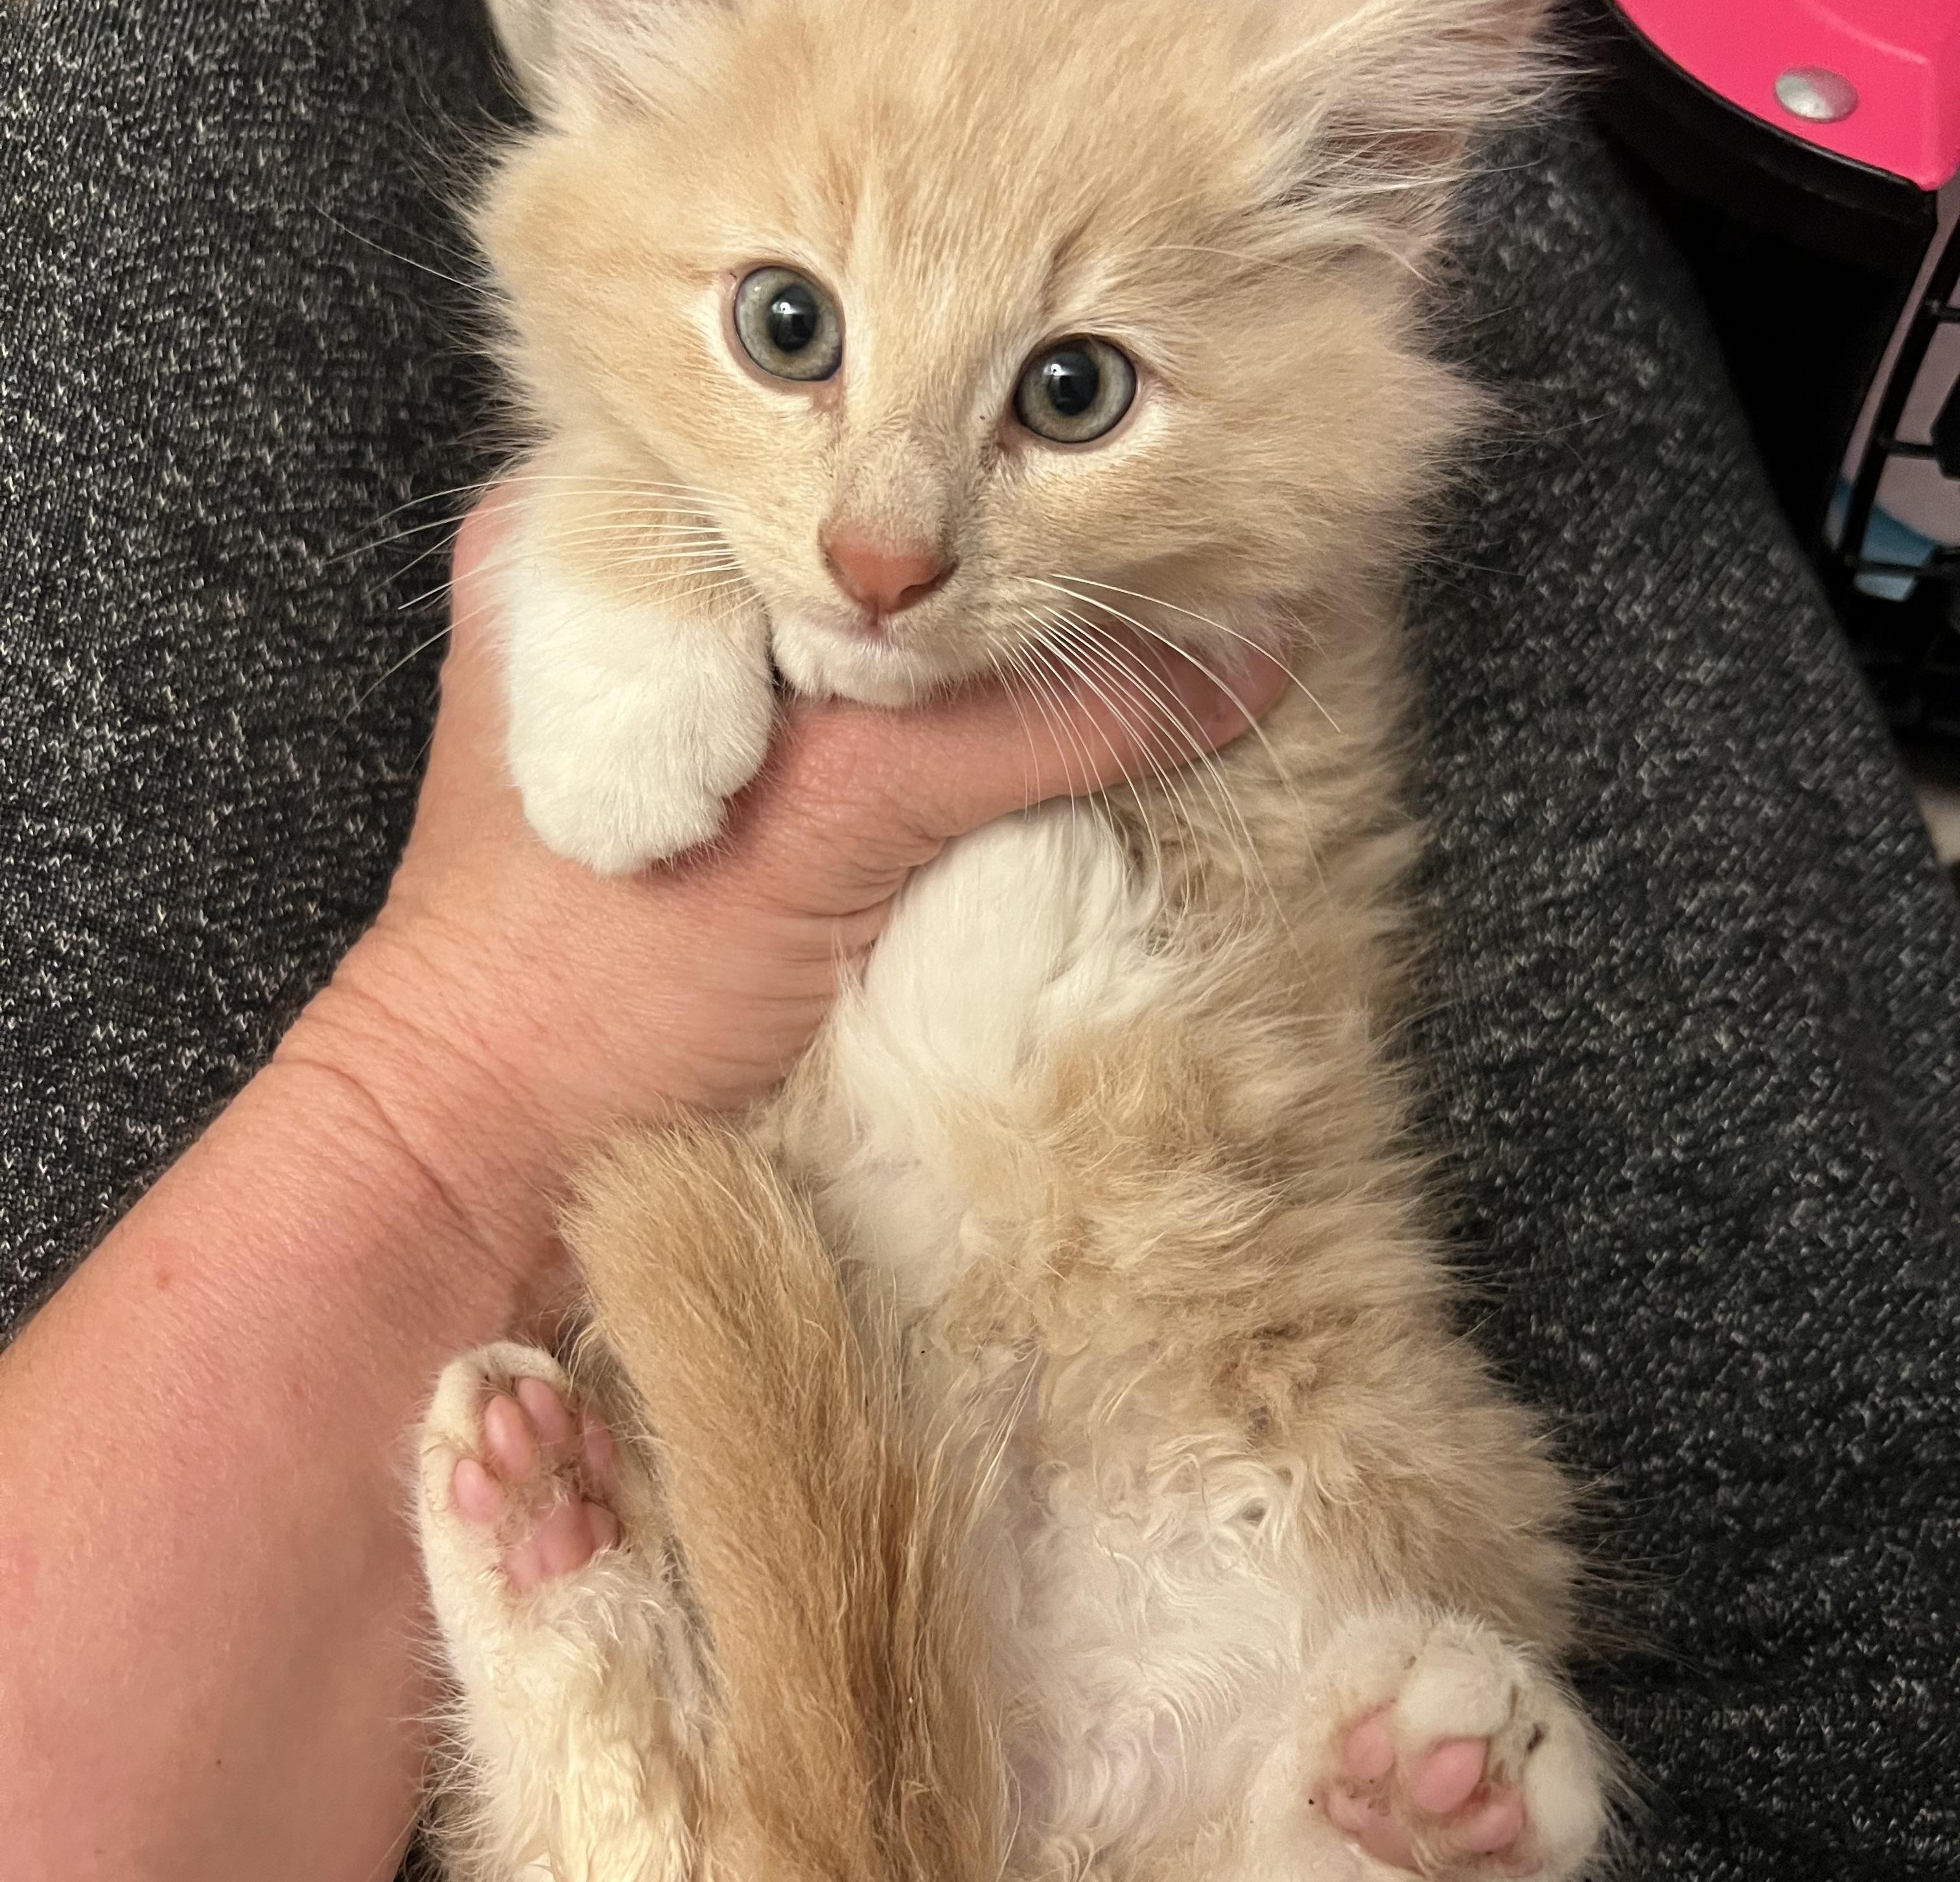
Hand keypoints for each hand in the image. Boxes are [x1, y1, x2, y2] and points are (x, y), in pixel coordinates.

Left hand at [281, 489, 1285, 1302]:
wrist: (500, 1169)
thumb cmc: (591, 981)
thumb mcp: (827, 821)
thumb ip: (1027, 728)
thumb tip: (1245, 658)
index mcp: (593, 517)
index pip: (821, 419)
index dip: (967, 431)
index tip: (1111, 449)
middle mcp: (639, 571)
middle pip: (862, 513)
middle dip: (1000, 535)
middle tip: (1160, 528)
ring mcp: (693, 679)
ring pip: (882, 614)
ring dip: (997, 638)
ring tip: (1142, 609)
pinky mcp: (744, 780)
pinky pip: (883, 712)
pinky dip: (973, 721)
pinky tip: (1072, 721)